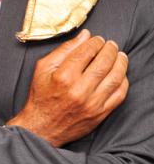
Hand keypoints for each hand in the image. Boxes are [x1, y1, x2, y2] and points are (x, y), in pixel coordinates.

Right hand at [8, 29, 128, 146]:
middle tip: (110, 45)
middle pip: (104, 62)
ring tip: (119, 56)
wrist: (41, 127)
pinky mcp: (100, 114)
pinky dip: (123, 80)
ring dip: (121, 62)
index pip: (87, 51)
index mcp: (63, 77)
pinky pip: (120, 94)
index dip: (95, 42)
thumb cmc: (41, 96)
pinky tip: (119, 74)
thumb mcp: (43, 69)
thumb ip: (64, 50)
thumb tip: (84, 36)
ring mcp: (92, 103)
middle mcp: (79, 90)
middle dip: (110, 49)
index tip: (97, 39)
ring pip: (116, 77)